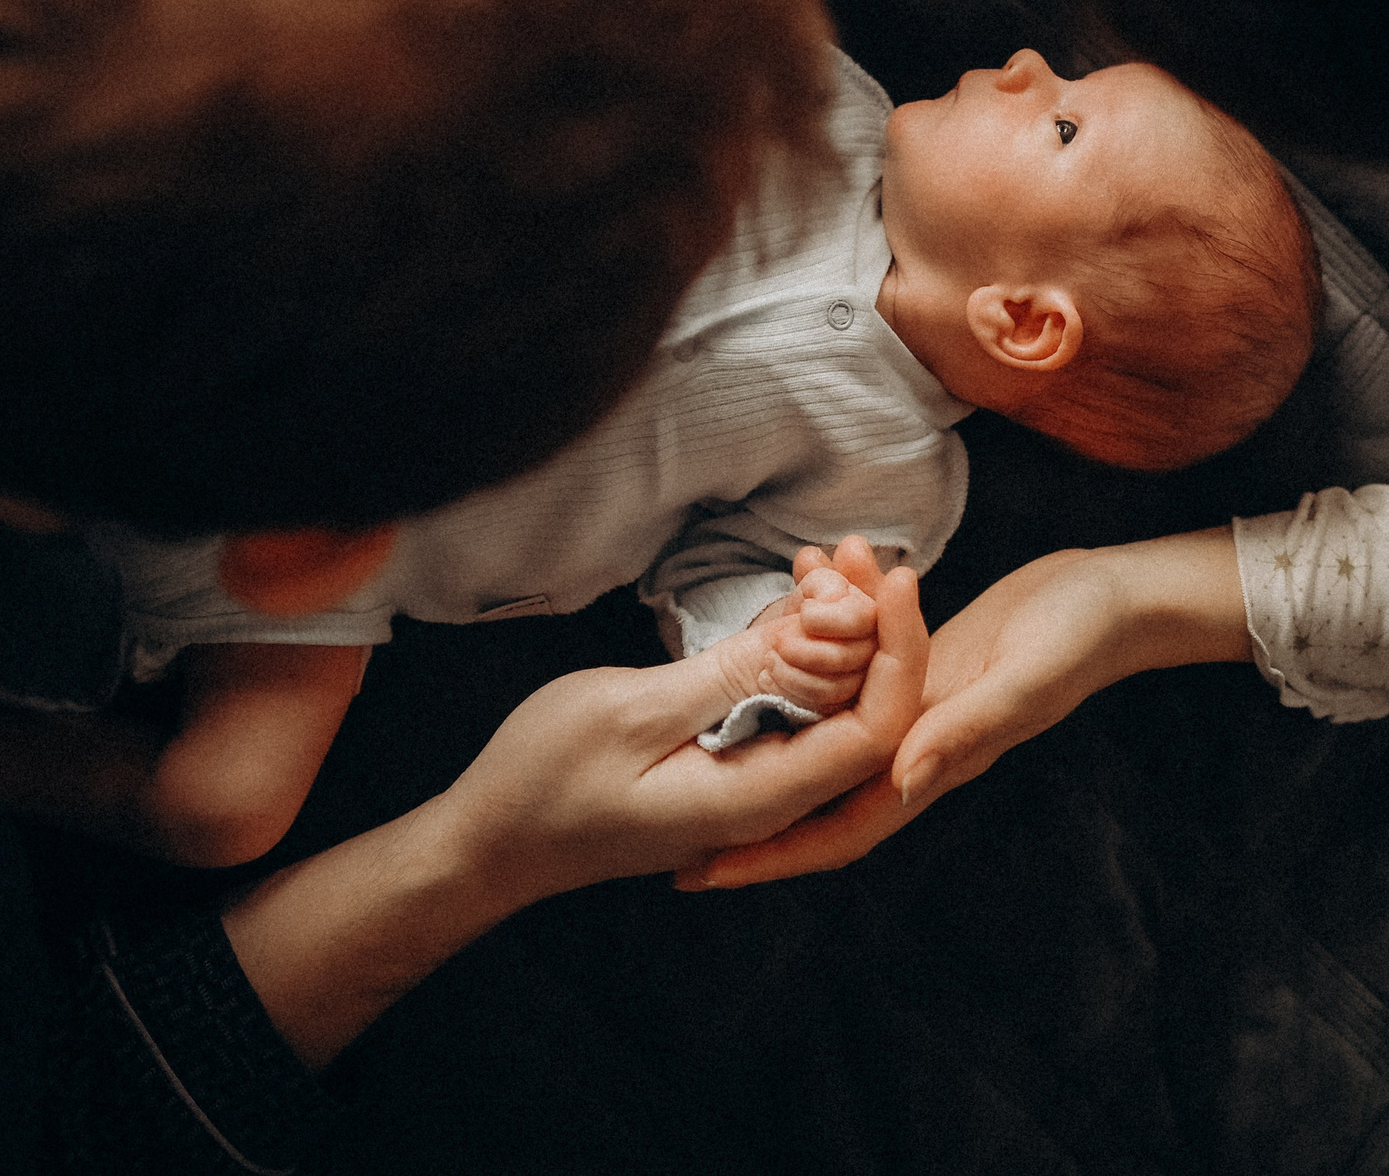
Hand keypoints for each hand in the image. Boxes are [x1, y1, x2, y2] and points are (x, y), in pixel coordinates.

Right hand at [223, 534, 925, 1067]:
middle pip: (863, 713)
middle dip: (873, 627)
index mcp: (759, 798)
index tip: (892, 580)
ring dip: (837, 631)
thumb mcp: (630, 714)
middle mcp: (771, 798)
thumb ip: (727, 677)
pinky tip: (795, 593)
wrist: (491, 841)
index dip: (897, 652)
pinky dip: (796, 649)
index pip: (874, 732)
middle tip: (856, 549)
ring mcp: (751, 781)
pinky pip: (786, 704)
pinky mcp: (730, 759)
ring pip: (827, 704)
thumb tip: (816, 631)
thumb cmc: (544, 783)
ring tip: (829, 556)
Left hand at [682, 529, 1247, 888]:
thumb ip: (966, 728)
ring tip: (694, 719)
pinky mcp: (917, 666)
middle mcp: (915, 746)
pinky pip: (845, 676)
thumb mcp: (1023, 680)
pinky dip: (805, 654)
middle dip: (744, 805)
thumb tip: (903, 778)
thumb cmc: (1078, 636)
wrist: (1113, 595)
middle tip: (664, 814)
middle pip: (815, 791)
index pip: (839, 828)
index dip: (770, 855)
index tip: (702, 873)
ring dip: (766, 716)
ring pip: (821, 728)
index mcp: (934, 763)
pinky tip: (769, 626)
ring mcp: (914, 707)